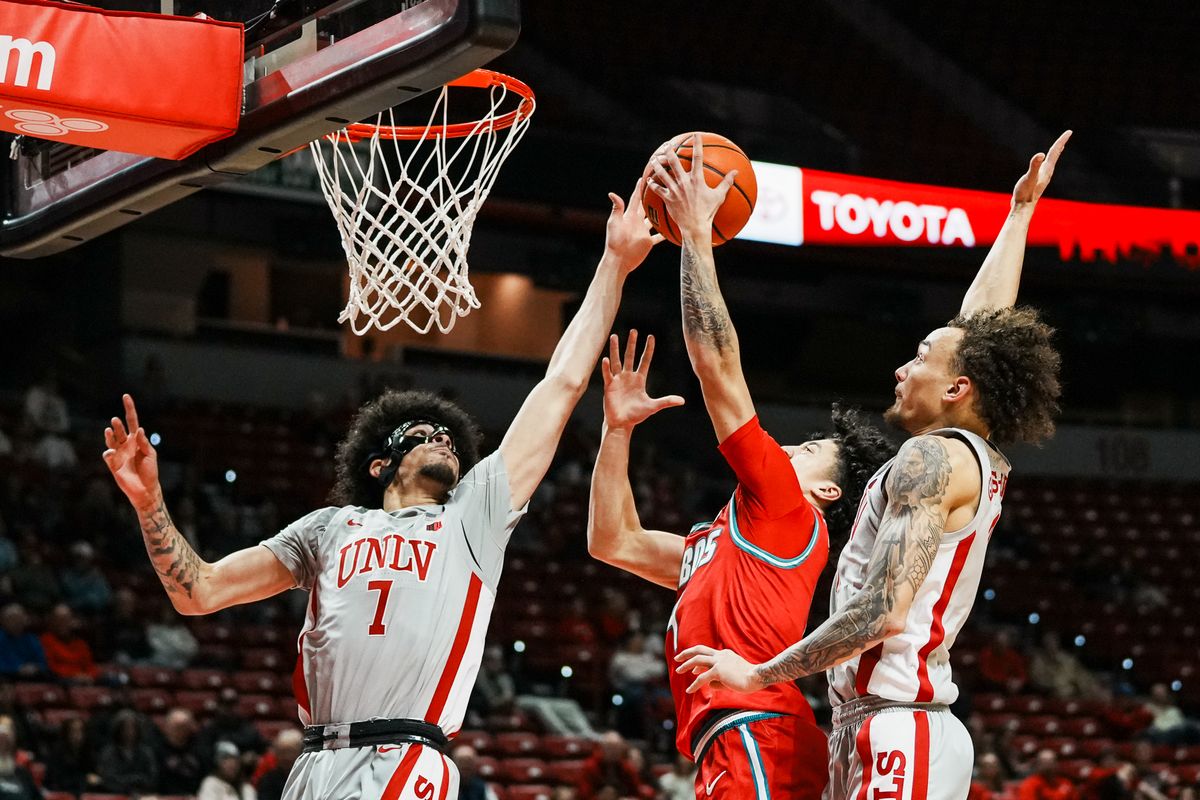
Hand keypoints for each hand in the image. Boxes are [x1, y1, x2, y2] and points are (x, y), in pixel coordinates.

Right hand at [102, 393, 160, 509]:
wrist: (145, 489)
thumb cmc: (150, 471)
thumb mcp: (151, 455)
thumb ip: (144, 443)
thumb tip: (140, 430)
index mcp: (137, 440)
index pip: (132, 421)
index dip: (129, 409)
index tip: (126, 396)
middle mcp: (127, 444)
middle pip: (120, 430)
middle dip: (117, 425)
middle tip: (115, 420)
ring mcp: (119, 453)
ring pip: (112, 440)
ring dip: (110, 434)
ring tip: (110, 429)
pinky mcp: (113, 464)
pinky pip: (108, 454)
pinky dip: (108, 451)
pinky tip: (111, 451)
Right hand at [601, 331, 683, 429]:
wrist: (622, 423)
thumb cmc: (636, 415)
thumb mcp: (653, 407)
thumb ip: (666, 401)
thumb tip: (682, 401)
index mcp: (639, 379)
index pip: (644, 360)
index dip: (648, 349)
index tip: (651, 337)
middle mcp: (628, 377)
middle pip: (630, 356)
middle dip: (632, 344)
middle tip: (634, 330)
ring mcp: (618, 380)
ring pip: (617, 361)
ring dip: (615, 349)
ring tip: (614, 336)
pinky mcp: (609, 386)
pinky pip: (608, 374)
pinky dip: (607, 367)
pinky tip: (606, 359)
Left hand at [604, 177, 664, 270]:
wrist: (619, 259)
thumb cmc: (614, 240)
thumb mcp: (614, 222)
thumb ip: (617, 208)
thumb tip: (612, 193)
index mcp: (629, 216)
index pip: (635, 199)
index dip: (639, 189)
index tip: (643, 178)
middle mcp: (637, 222)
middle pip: (646, 207)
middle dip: (652, 198)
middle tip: (660, 187)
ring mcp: (643, 232)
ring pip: (654, 220)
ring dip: (661, 214)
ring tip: (670, 206)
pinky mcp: (648, 242)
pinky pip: (659, 236)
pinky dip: (665, 233)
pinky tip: (673, 229)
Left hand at [647, 134, 736, 239]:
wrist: (695, 227)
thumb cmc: (708, 212)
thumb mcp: (719, 196)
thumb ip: (727, 182)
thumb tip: (736, 172)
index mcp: (697, 179)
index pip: (697, 157)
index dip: (696, 144)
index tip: (695, 135)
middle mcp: (684, 182)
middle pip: (674, 162)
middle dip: (670, 151)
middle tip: (667, 145)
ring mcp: (674, 190)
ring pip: (662, 174)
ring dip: (657, 165)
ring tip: (654, 159)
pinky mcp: (668, 198)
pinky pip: (657, 189)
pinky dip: (653, 184)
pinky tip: (648, 180)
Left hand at [674, 644, 764, 693]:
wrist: (757, 677)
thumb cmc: (748, 679)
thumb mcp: (732, 677)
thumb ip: (720, 679)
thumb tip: (709, 685)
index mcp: (725, 654)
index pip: (708, 653)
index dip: (698, 659)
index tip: (692, 668)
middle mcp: (720, 655)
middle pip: (699, 650)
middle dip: (686, 653)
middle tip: (677, 658)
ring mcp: (719, 662)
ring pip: (697, 660)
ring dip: (685, 665)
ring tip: (678, 671)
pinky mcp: (718, 671)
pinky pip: (702, 678)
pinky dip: (694, 684)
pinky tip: (689, 690)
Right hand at [1012, 130, 1070, 208]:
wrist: (1023, 208)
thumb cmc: (1025, 193)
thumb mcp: (1029, 178)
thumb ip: (1034, 166)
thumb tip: (1041, 155)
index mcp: (1047, 169)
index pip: (1055, 152)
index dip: (1061, 141)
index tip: (1069, 131)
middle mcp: (1047, 172)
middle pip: (1055, 155)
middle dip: (1061, 144)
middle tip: (1068, 134)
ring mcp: (1043, 177)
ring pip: (1051, 161)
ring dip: (1055, 153)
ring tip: (1059, 147)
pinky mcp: (1037, 180)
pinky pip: (1045, 167)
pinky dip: (1047, 161)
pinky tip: (1044, 163)